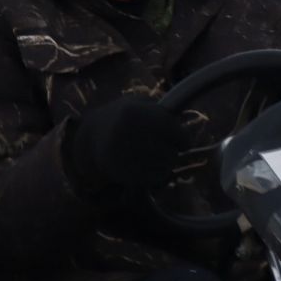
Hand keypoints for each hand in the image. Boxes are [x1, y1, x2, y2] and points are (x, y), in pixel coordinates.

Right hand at [67, 96, 188, 193]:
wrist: (92, 138)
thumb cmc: (123, 116)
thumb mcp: (139, 103)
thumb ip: (163, 110)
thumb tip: (188, 121)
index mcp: (134, 113)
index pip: (173, 131)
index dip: (183, 137)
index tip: (182, 140)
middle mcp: (127, 135)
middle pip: (171, 152)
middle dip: (173, 150)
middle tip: (167, 147)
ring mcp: (123, 156)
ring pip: (165, 166)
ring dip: (166, 161)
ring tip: (157, 154)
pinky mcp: (122, 173)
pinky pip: (155, 177)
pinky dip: (158, 172)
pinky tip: (149, 163)